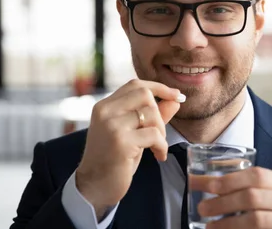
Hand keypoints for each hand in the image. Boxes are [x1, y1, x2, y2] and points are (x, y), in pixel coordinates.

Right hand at [74, 79, 181, 217]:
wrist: (94, 187)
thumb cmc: (115, 160)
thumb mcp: (134, 133)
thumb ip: (152, 116)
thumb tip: (175, 100)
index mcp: (105, 106)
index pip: (135, 85)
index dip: (159, 87)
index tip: (177, 96)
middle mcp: (105, 111)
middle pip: (144, 95)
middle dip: (160, 114)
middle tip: (160, 135)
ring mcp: (111, 125)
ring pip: (150, 114)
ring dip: (161, 132)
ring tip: (157, 147)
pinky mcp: (120, 141)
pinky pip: (153, 134)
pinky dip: (162, 145)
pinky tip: (159, 156)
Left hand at [190, 167, 271, 228]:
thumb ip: (254, 187)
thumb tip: (211, 187)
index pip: (253, 175)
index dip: (225, 179)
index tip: (201, 183)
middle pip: (251, 197)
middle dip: (222, 202)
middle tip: (202, 207)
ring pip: (256, 219)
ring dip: (228, 223)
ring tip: (209, 226)